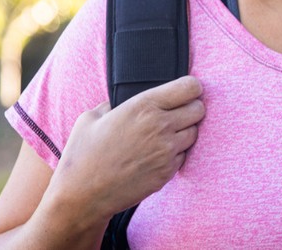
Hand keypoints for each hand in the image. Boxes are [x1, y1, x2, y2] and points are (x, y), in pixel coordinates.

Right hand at [44, 76, 205, 222]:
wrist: (82, 195)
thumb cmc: (82, 155)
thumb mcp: (91, 118)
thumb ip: (112, 104)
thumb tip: (120, 101)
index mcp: (143, 106)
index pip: (189, 87)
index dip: (192, 87)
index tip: (188, 90)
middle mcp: (160, 126)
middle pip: (199, 109)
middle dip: (191, 108)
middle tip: (178, 112)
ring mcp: (166, 151)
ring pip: (194, 133)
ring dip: (185, 131)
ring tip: (165, 134)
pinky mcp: (167, 172)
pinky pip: (184, 155)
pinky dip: (176, 153)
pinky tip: (157, 154)